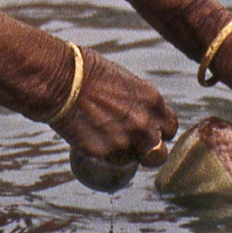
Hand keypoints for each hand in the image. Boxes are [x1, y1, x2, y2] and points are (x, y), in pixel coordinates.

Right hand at [53, 47, 177, 166]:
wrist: (60, 80)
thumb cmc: (86, 71)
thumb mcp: (123, 79)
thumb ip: (137, 101)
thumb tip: (137, 112)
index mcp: (152, 100)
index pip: (171, 128)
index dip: (159, 131)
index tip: (148, 129)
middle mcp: (144, 124)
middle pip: (160, 154)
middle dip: (148, 150)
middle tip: (130, 142)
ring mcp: (125, 142)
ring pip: (134, 160)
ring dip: (123, 154)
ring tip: (104, 137)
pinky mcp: (105, 154)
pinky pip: (109, 161)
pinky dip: (101, 154)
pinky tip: (88, 137)